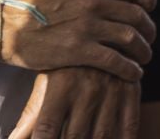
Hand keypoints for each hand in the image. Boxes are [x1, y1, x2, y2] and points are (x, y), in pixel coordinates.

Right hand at [0, 0, 156, 79]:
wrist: (4, 25)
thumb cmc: (30, 3)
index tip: (150, 9)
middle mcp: (94, 2)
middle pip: (136, 15)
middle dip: (148, 29)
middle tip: (150, 38)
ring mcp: (88, 26)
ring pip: (131, 38)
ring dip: (143, 49)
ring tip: (145, 56)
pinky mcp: (79, 51)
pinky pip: (115, 60)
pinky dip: (129, 68)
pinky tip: (134, 73)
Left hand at [8, 65, 140, 138]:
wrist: (100, 29)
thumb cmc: (63, 64)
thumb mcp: (43, 86)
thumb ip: (28, 121)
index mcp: (61, 88)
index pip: (46, 129)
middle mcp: (87, 90)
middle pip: (75, 135)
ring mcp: (112, 90)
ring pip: (103, 133)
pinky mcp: (131, 89)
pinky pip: (130, 122)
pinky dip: (126, 137)